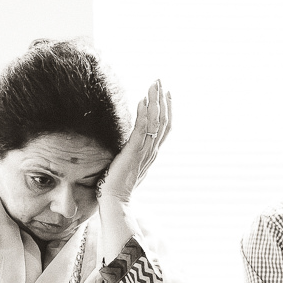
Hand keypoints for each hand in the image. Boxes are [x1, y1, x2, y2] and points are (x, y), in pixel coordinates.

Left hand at [99, 80, 171, 205]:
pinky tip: (141, 100)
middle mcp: (152, 151)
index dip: (167, 110)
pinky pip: (142, 129)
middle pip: (164, 121)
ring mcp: (144, 151)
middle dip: (162, 100)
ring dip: (155, 101)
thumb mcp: (129, 167)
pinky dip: (144, 113)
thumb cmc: (118, 186)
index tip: (166, 94)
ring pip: (156, 122)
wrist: (115, 200)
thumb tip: (129, 148)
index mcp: (152, 154)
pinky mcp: (134, 152)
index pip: (164, 128)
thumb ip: (133, 155)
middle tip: (160, 82)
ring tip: (153, 85)